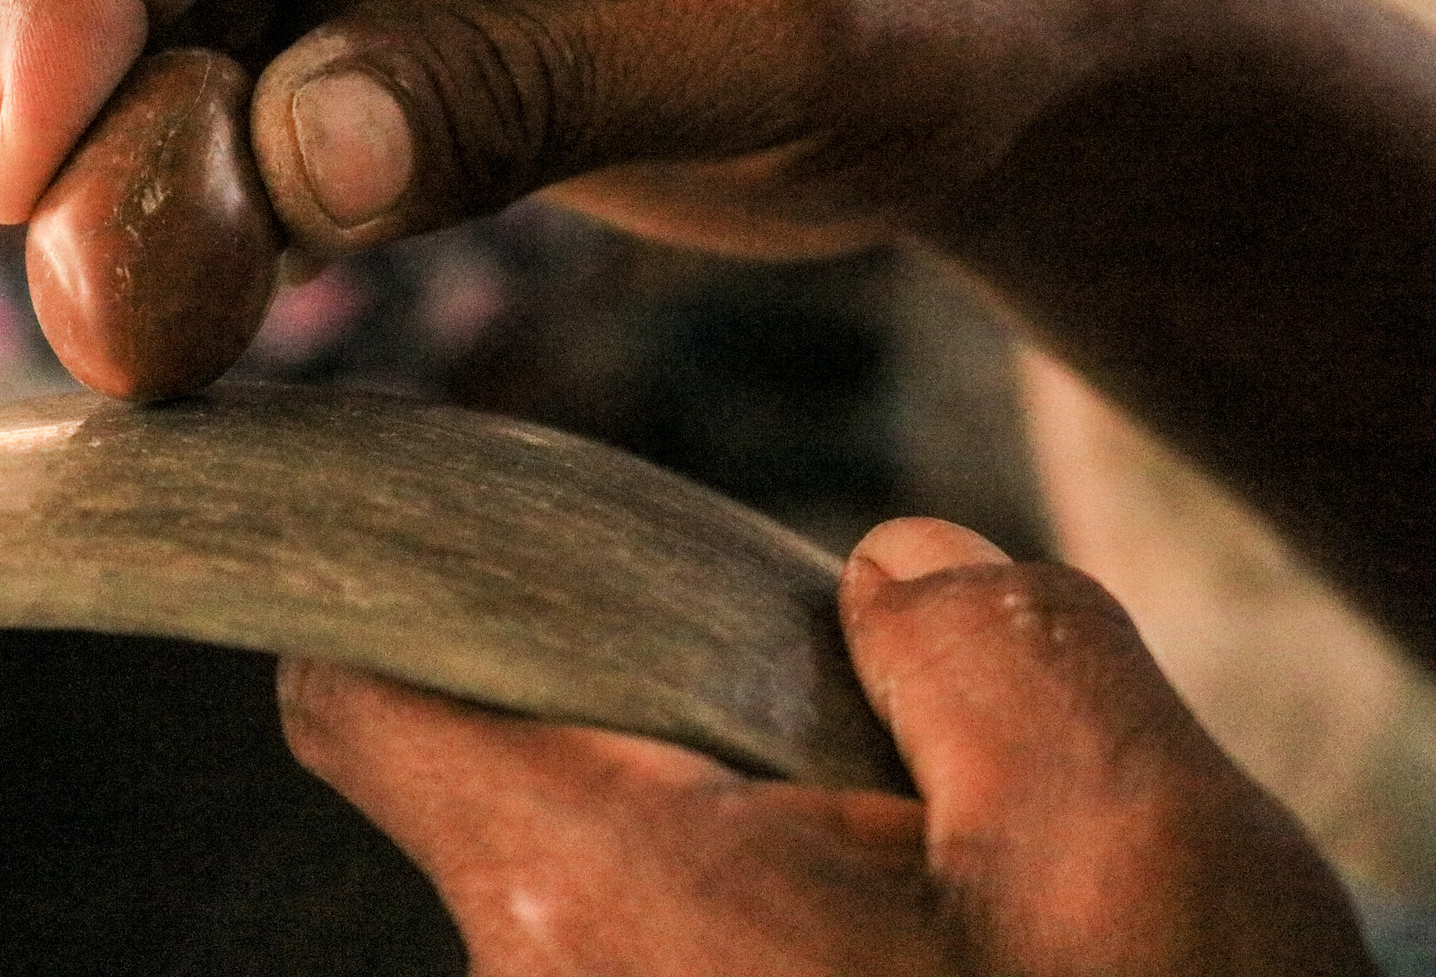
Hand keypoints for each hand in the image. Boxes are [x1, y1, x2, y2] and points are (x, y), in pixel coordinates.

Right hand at [0, 0, 1155, 258]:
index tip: (23, 164)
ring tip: (125, 305)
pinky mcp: (410, 6)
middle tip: (58, 245)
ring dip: (108, 132)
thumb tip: (293, 155)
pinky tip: (192, 273)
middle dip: (56, 45)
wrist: (1022, 36)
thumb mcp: (774, 32)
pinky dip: (188, 170)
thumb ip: (528, 80)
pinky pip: (236, 68)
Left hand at [279, 518, 1378, 975]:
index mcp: (598, 893)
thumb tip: (894, 576)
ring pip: (603, 906)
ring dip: (733, 863)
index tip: (503, 552)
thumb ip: (980, 649)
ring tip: (916, 889)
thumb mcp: (1125, 841)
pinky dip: (752, 952)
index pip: (363, 697)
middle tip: (847, 736)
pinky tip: (906, 975)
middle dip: (659, 730)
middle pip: (511, 788)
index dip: (414, 596)